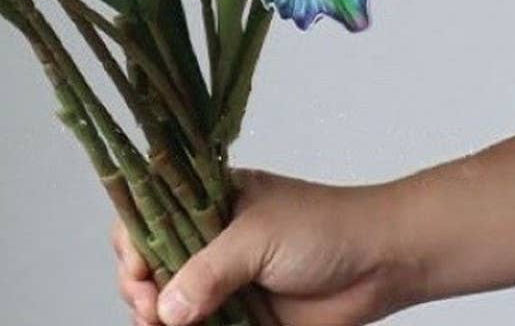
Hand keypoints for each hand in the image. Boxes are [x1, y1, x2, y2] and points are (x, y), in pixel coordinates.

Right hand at [111, 170, 410, 325]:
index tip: (137, 269)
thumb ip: (208, 272)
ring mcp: (225, 279)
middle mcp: (209, 237)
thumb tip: (166, 310)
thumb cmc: (321, 228)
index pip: (149, 213)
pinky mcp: (245, 315)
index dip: (133, 241)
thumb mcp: (255, 237)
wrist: (381, 263)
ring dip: (157, 316)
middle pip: (151, 259)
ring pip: (171, 300)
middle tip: (148, 306)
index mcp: (206, 200)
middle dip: (138, 283)